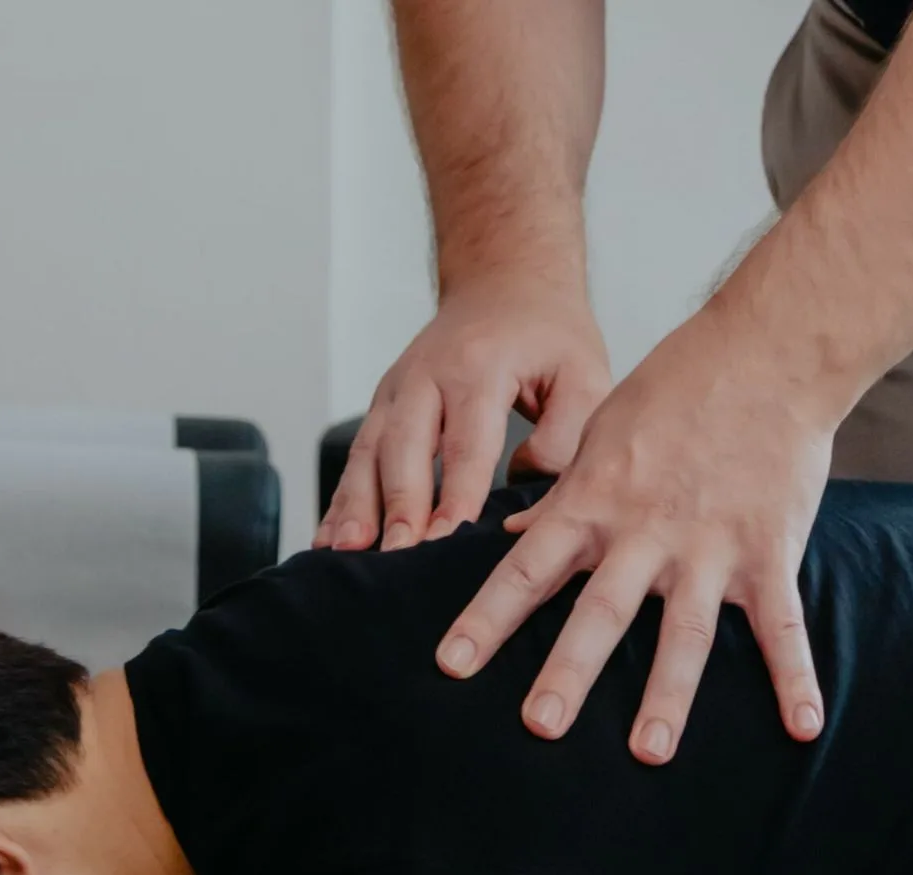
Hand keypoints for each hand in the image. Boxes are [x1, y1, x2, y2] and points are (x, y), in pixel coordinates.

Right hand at [316, 280, 611, 551]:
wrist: (506, 282)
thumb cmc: (547, 334)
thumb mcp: (583, 372)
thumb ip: (565, 434)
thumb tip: (527, 490)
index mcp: (479, 368)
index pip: (466, 442)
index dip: (455, 494)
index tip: (446, 537)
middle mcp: (427, 376)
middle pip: (405, 447)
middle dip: (399, 505)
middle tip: (396, 554)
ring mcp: (397, 389)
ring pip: (369, 451)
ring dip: (355, 504)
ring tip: (345, 552)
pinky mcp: (384, 404)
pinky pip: (357, 454)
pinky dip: (341, 497)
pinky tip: (329, 538)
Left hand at [433, 313, 836, 764]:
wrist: (768, 351)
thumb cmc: (678, 386)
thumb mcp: (602, 432)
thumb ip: (561, 494)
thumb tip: (514, 535)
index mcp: (597, 501)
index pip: (528, 568)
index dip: (487, 617)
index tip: (451, 664)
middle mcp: (646, 531)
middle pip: (601, 612)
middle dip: (569, 670)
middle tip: (540, 725)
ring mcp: (711, 546)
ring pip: (685, 632)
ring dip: (667, 695)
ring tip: (648, 751)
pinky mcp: (769, 553)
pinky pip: (784, 627)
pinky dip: (796, 679)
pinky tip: (803, 728)